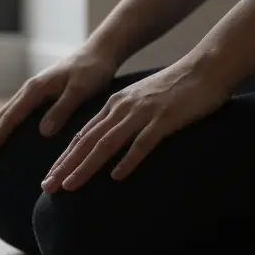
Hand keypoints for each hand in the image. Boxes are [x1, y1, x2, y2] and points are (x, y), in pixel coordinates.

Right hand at [0, 44, 119, 163]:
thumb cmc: (92, 71)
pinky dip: (1, 128)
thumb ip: (62, 109)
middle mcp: (28, 91)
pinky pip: (13, 115)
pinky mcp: (37, 96)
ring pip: (3, 117)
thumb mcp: (81, 90)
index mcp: (35, 89)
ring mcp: (30, 93)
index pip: (10, 118)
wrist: (97, 53)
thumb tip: (42, 132)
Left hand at [42, 59, 230, 191]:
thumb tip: (106, 143)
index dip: (64, 158)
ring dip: (85, 166)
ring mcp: (142, 113)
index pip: (81, 136)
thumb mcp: (139, 101)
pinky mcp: (165, 118)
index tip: (49, 178)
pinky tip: (116, 176)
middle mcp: (122, 109)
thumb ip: (122, 119)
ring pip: (106, 143)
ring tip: (69, 185)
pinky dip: (128, 159)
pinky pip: (143, 142)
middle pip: (86, 141)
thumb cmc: (174, 89)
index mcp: (114, 105)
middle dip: (64, 166)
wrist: (206, 67)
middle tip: (48, 187)